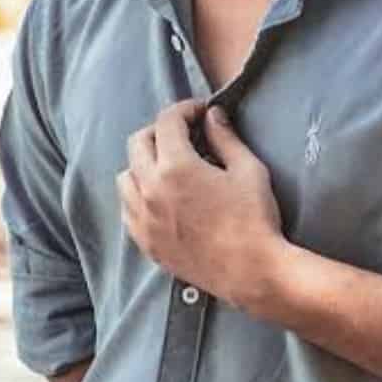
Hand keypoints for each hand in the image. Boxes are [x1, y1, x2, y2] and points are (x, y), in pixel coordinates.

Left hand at [116, 100, 284, 308]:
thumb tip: (212, 116)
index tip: (199, 112)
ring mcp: (144, 219)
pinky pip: (128, 209)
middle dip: (161, 130)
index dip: (185, 109)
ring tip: (169, 166)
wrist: (252, 272)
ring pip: (126, 176)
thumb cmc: (254, 220)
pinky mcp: (146, 243)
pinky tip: (160, 197)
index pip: (167, 121)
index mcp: (176, 167)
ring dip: (143, 163)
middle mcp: (151, 190)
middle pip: (138, 143)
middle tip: (184, 133)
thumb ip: (226, 138)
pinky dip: (138, 195)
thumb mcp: (248, 170)